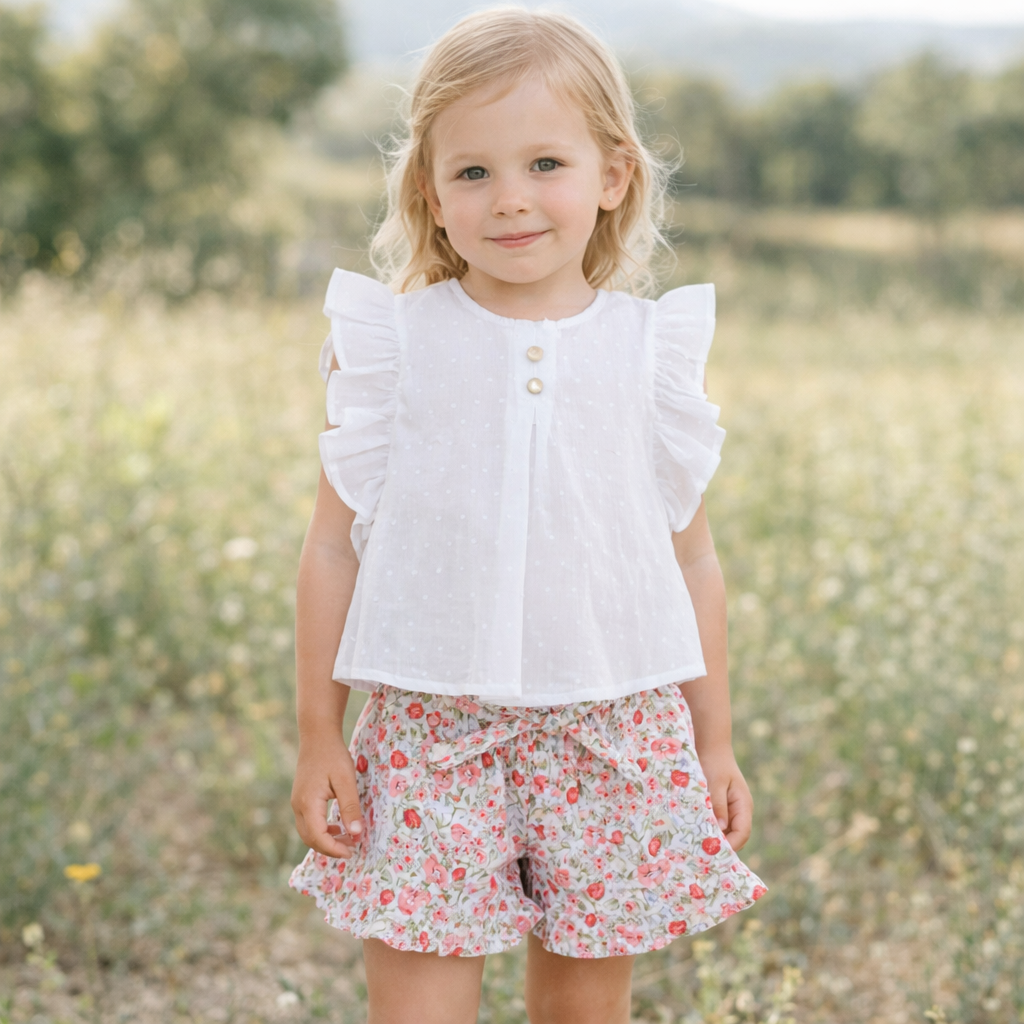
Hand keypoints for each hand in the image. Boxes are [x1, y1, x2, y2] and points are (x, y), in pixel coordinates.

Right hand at [291, 732, 363, 858]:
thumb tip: (356, 833)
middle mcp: (298, 806)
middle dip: (330, 848)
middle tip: (352, 848)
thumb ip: (350, 808)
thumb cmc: (333, 755)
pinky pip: (308, 823)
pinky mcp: (300, 799)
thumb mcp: (346, 781)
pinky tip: (338, 827)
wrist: (317, 736)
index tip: (352, 851)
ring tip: (348, 839)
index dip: (334, 849)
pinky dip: (322, 830)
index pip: (318, 837)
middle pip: (310, 839)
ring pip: (308, 832)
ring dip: (326, 840)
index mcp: (308, 803)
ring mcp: (297, 802)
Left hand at [697, 744, 752, 851]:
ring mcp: (729, 810)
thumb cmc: (714, 762)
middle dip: (720, 846)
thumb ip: (718, 805)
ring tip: (695, 846)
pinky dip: (707, 829)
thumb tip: (722, 829)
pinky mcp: (719, 807)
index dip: (730, 845)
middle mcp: (739, 811)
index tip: (712, 852)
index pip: (742, 833)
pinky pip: (716, 824)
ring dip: (712, 838)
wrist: (710, 746)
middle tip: (700, 853)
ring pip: (724, 832)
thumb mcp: (716, 783)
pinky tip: (693, 832)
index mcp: (743, 805)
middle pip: (734, 837)